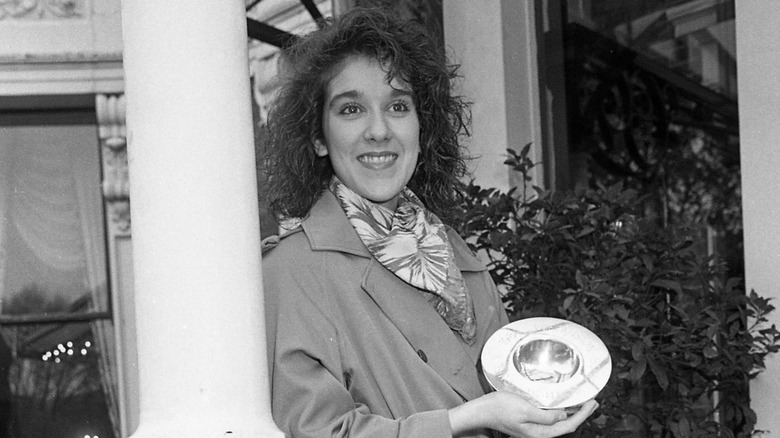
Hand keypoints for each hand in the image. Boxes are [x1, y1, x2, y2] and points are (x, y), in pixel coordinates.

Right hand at [448, 391, 597, 437]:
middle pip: (566, 425)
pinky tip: (561, 404)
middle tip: (592, 402)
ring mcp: (533, 428)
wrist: (482, 411)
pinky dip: (559, 411)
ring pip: (559, 422)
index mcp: (539, 432)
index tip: (592, 403)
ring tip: (582, 403)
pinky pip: (550, 418)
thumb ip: (545, 416)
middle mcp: (538, 432)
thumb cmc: (500, 409)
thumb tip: (563, 415)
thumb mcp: (525, 410)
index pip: (568, 425)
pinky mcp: (529, 421)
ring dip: (572, 412)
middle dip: (581, 414)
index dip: (582, 415)